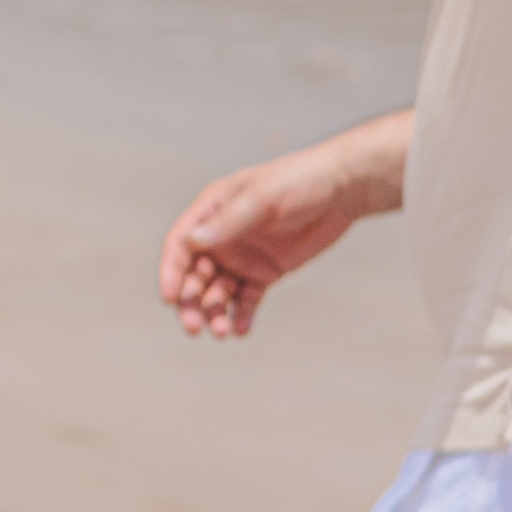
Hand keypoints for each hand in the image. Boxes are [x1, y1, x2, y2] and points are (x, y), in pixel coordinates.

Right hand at [159, 109, 409, 337]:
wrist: (341, 190)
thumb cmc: (298, 181)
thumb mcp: (263, 197)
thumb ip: (230, 221)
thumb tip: (193, 240)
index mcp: (212, 210)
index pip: (180, 243)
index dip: (171, 271)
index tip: (170, 298)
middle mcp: (222, 236)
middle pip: (194, 274)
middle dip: (190, 301)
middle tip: (195, 327)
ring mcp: (243, 256)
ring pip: (218, 291)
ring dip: (214, 311)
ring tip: (222, 331)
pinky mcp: (265, 272)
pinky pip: (246, 299)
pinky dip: (241, 315)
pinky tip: (241, 330)